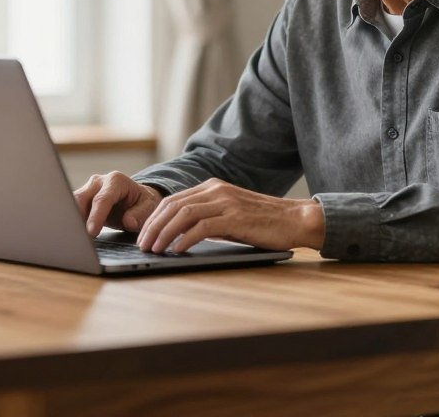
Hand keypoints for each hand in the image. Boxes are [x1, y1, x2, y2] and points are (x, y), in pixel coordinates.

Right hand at [73, 171, 162, 235]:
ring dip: (71, 219)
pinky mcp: (82, 199)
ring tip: (73, 237)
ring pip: (72, 203)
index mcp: (116, 180)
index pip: (102, 199)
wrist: (137, 199)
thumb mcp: (149, 207)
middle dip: (76, 217)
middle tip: (76, 236)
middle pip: (81, 198)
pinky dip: (72, 221)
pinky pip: (72, 209)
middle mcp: (99, 181)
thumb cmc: (143, 203)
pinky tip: (73, 234)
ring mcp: (88, 189)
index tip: (91, 232)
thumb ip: (140, 214)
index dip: (96, 216)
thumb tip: (128, 222)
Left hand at [135, 178, 324, 253]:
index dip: (154, 217)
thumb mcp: (230, 215)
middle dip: (153, 226)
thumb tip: (179, 235)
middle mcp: (217, 190)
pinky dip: (185, 239)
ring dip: (164, 233)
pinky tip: (177, 250)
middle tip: (142, 244)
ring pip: (184, 215)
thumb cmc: (263, 222)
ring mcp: (226, 202)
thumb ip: (208, 218)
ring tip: (154, 249)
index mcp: (213, 187)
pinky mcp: (236, 217)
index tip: (143, 234)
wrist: (295, 220)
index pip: (174, 200)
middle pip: (174, 205)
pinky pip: (203, 227)